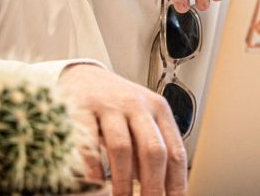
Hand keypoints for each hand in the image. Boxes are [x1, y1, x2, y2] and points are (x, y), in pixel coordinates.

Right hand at [59, 64, 186, 195]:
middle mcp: (137, 106)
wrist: (84, 76)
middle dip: (152, 185)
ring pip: (122, 147)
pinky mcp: (83, 108)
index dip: (176, 182)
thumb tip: (161, 189)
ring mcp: (110, 106)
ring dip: (123, 180)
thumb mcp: (141, 121)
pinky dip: (93, 166)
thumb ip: (150, 150)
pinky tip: (96, 181)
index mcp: (159, 110)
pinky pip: (89, 141)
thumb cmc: (118, 106)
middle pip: (152, 150)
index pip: (175, 151)